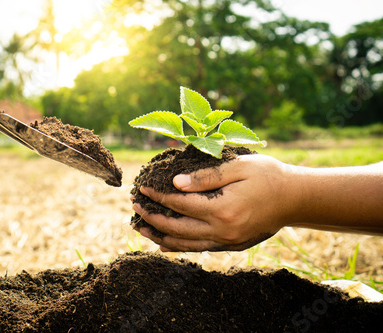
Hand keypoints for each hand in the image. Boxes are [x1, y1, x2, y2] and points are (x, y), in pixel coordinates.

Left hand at [132, 154, 297, 251]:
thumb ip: (206, 177)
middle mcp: (222, 230)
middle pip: (177, 228)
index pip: (180, 204)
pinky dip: (180, 247)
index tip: (142, 188)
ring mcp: (227, 241)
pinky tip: (165, 244)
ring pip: (185, 244)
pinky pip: (200, 249)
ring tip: (141, 228)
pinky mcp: (232, 245)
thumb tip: (175, 184)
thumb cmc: (268, 176)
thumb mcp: (238, 167)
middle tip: (135, 207)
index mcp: (222, 208)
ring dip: (160, 236)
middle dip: (153, 218)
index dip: (158, 196)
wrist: (295, 199)